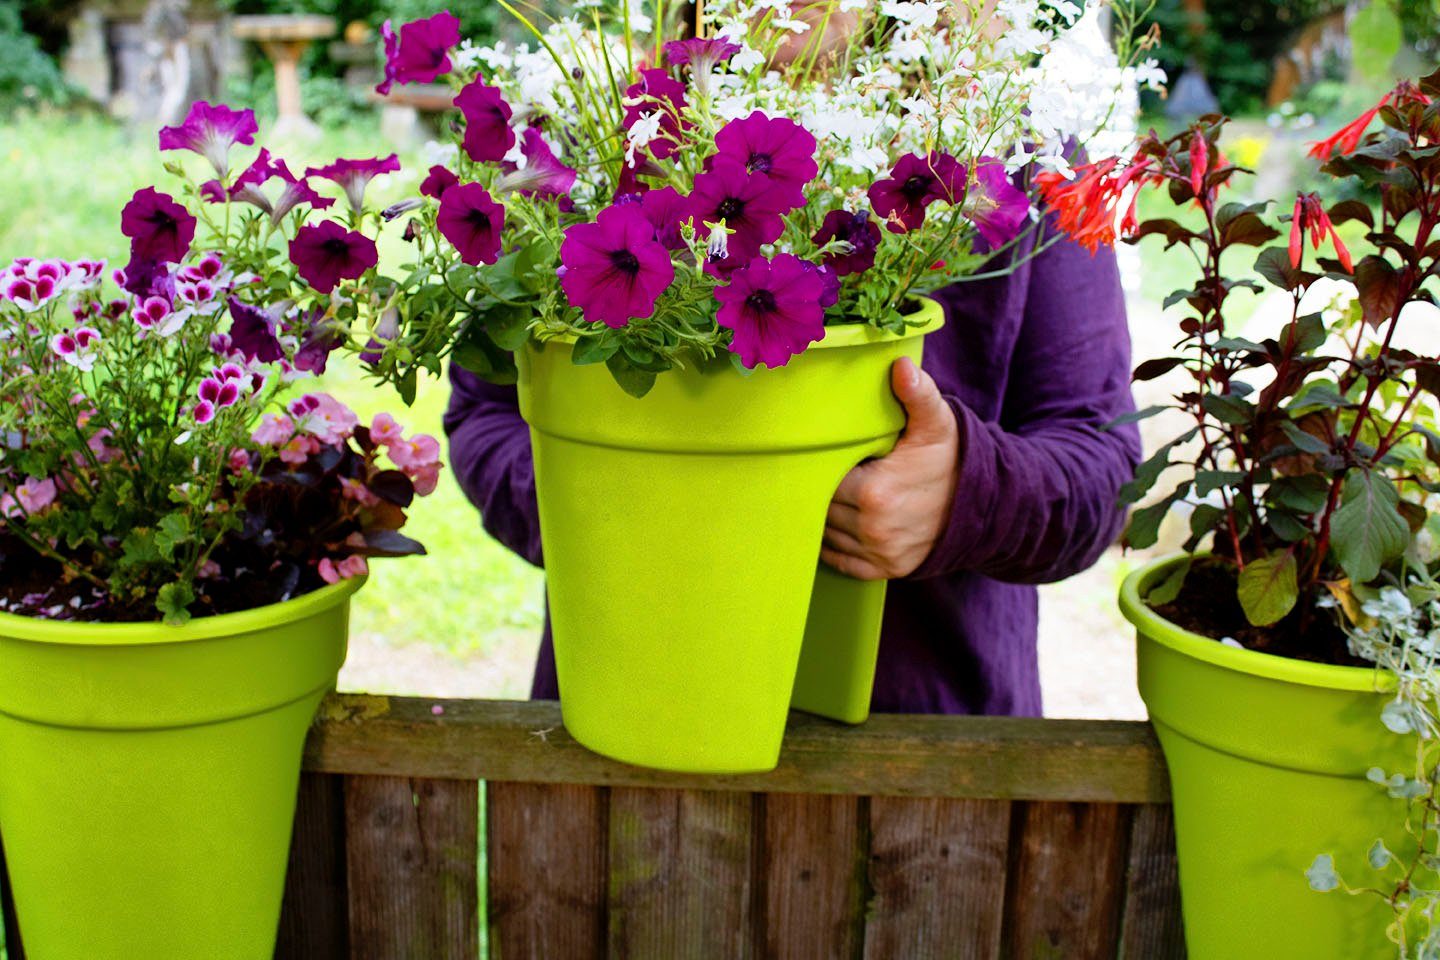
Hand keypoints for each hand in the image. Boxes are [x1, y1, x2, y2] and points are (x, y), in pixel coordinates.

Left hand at [820, 357, 959, 580]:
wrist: (985, 503)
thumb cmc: (951, 457)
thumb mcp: (936, 422)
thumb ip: (916, 394)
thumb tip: (901, 366)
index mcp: (875, 492)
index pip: (822, 480)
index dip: (819, 467)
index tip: (825, 455)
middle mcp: (873, 529)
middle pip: (821, 508)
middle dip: (820, 491)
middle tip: (827, 472)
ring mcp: (879, 553)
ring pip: (827, 535)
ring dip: (826, 518)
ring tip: (835, 495)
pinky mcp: (885, 570)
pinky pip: (841, 562)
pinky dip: (835, 546)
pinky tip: (842, 524)